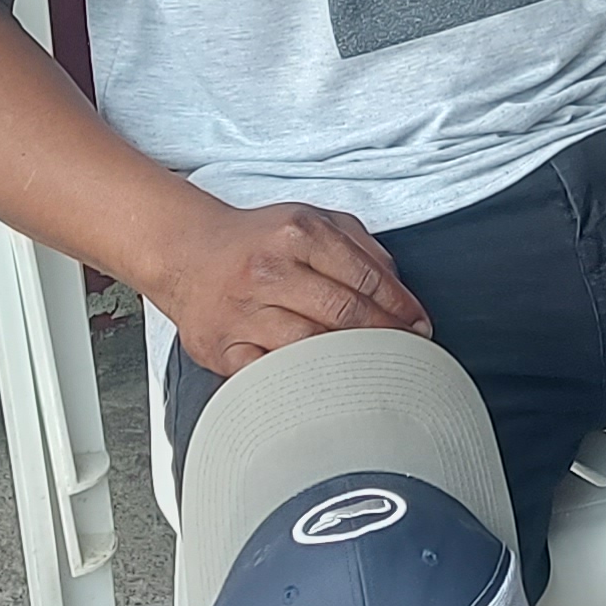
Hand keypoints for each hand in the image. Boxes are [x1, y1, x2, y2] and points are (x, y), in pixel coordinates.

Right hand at [155, 191, 431, 375]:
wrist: (186, 254)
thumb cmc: (257, 241)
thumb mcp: (313, 220)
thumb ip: (361, 246)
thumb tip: (399, 289)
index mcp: (298, 234)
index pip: (365, 277)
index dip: (401, 306)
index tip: (419, 327)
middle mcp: (269, 272)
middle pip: (344, 313)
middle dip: (385, 337)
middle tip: (407, 353)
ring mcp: (243, 313)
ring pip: (310, 347)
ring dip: (349, 362)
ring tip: (372, 369)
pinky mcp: (222, 348)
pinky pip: (268, 375)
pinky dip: (299, 383)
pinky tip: (323, 385)